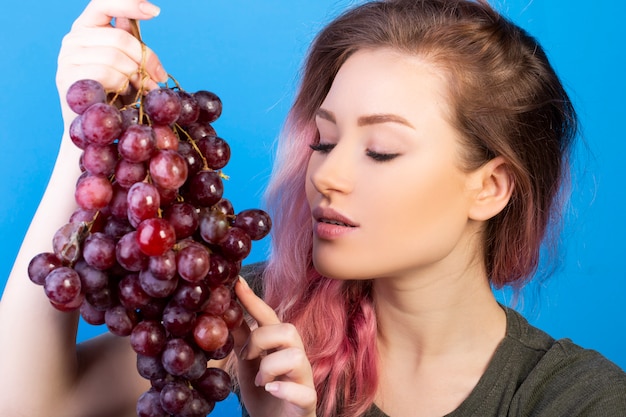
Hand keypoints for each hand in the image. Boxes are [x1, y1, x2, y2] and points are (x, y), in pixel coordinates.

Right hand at [56, 0, 166, 122]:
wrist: (98, 125)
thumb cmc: (116, 93)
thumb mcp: (128, 64)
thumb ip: (133, 41)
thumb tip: (148, 11)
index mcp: (88, 28)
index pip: (104, 3)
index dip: (130, 4)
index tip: (156, 12)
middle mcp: (73, 39)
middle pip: (120, 38)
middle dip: (146, 59)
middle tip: (158, 78)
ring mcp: (67, 57)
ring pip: (116, 57)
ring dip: (137, 77)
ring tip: (143, 90)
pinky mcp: (68, 78)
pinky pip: (107, 74)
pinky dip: (123, 86)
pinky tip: (124, 95)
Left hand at [233, 277, 316, 416]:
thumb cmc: (266, 393)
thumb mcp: (248, 365)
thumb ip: (242, 340)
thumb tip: (227, 313)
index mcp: (280, 346)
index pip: (269, 317)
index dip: (253, 301)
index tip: (236, 283)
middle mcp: (296, 358)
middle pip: (288, 330)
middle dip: (262, 338)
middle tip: (247, 355)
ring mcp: (304, 380)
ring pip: (297, 356)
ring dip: (270, 367)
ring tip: (260, 381)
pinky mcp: (307, 402)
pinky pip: (304, 391)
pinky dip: (284, 389)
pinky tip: (270, 389)